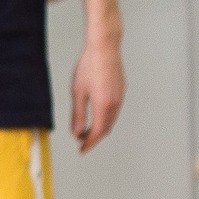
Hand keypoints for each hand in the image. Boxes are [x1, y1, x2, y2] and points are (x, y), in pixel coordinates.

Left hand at [70, 35, 125, 152]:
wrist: (104, 48)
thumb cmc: (89, 66)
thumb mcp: (78, 92)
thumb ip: (78, 115)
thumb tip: (76, 133)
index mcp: (103, 105)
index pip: (97, 132)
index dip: (89, 143)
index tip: (81, 150)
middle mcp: (115, 103)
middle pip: (106, 128)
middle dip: (94, 137)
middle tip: (81, 142)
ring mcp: (120, 96)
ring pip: (111, 119)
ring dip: (100, 128)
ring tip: (86, 130)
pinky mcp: (121, 90)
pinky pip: (115, 110)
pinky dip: (106, 118)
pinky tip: (96, 116)